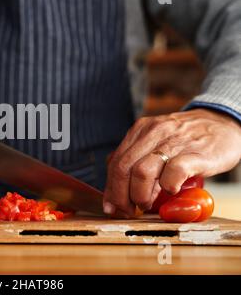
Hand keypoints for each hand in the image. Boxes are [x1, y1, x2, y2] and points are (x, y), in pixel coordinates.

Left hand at [103, 109, 240, 216]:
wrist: (222, 122)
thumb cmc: (187, 139)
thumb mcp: (156, 141)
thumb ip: (136, 159)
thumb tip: (115, 187)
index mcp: (140, 130)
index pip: (115, 162)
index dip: (110, 188)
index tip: (110, 206)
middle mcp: (153, 132)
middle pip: (122, 168)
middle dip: (120, 196)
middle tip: (128, 210)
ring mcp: (174, 141)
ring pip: (141, 172)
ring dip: (139, 195)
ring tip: (147, 204)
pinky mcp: (195, 153)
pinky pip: (173, 172)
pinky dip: (167, 187)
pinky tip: (171, 191)